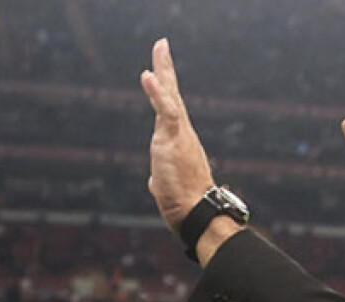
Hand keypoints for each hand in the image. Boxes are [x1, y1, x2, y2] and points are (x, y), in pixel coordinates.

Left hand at [140, 38, 215, 233]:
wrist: (196, 212)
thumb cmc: (184, 204)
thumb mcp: (166, 186)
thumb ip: (162, 177)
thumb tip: (157, 181)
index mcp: (179, 141)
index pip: (170, 109)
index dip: (164, 89)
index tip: (158, 69)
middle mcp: (182, 133)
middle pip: (172, 94)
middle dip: (166, 67)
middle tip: (161, 44)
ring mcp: (179, 134)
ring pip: (170, 96)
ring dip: (164, 69)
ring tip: (159, 47)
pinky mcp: (173, 138)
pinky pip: (165, 110)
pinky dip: (156, 92)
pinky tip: (148, 74)